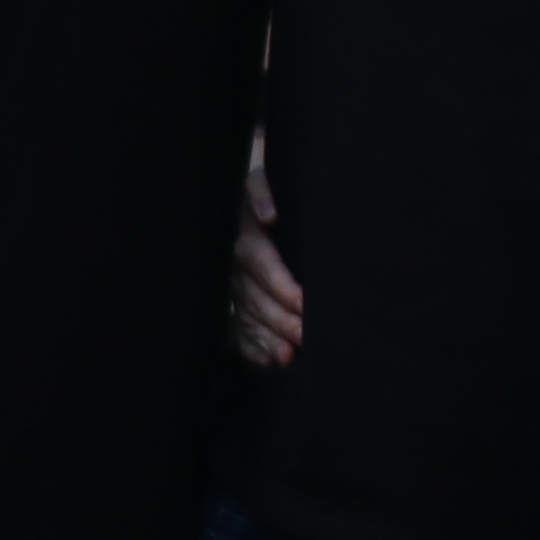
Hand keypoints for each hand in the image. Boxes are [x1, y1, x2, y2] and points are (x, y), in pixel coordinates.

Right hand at [225, 140, 302, 368]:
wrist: (238, 194)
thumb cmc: (264, 188)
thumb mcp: (262, 180)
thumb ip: (262, 191)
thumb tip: (268, 215)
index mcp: (246, 239)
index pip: (266, 270)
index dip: (287, 291)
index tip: (307, 305)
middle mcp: (235, 267)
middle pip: (258, 301)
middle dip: (283, 322)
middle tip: (309, 339)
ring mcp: (231, 286)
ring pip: (247, 318)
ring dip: (267, 339)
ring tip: (288, 357)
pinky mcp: (231, 298)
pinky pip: (236, 328)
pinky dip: (250, 345)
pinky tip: (265, 360)